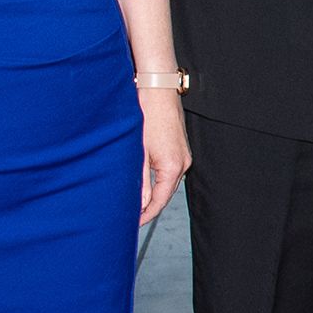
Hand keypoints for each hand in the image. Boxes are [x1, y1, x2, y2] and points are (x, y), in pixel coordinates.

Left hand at [136, 86, 189, 224]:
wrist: (158, 88)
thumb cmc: (147, 114)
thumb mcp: (138, 151)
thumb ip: (140, 181)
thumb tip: (140, 204)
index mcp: (173, 166)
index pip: (160, 202)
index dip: (145, 215)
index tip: (131, 224)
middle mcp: (183, 163)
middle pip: (165, 194)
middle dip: (148, 207)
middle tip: (129, 216)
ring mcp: (183, 155)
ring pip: (167, 183)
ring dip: (153, 194)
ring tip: (134, 202)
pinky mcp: (179, 148)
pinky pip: (169, 171)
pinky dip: (157, 180)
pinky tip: (144, 182)